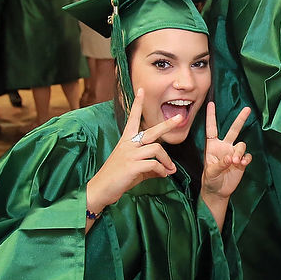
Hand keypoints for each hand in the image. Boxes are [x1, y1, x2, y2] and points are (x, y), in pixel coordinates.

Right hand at [86, 88, 182, 213]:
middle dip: (167, 124)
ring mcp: (130, 154)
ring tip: (170, 169)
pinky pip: (154, 164)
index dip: (137, 104)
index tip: (140, 90)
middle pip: (151, 131)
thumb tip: (167, 170)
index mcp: (126, 140)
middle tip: (179, 118)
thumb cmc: (117, 177)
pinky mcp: (132, 166)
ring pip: (156, 149)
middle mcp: (128, 144)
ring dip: (167, 160)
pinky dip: (162, 170)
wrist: (101, 189)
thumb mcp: (134, 168)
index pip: (132, 118)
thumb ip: (150, 165)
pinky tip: (163, 175)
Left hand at [201, 103, 251, 200]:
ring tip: (235, 161)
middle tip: (247, 109)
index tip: (211, 103)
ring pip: (241, 145)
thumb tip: (230, 157)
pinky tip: (242, 163)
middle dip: (240, 119)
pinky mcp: (241, 162)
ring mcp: (233, 153)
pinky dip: (246, 158)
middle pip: (233, 130)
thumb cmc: (210, 179)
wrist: (218, 191)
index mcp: (212, 146)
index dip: (211, 116)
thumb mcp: (210, 172)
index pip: (212, 128)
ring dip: (240, 151)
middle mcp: (224, 146)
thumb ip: (219, 164)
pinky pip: (247, 156)